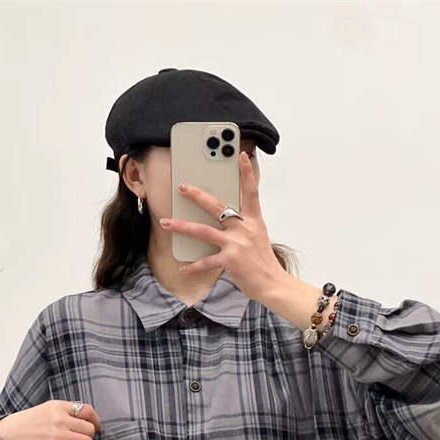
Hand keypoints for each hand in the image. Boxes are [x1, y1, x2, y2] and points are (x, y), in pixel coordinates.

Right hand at [0, 401, 101, 439]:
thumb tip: (88, 421)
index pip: (87, 410)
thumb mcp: (47, 409)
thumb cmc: (28, 423)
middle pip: (90, 429)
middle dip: (89, 436)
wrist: (8, 435)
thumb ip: (65, 411)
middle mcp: (60, 419)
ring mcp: (58, 434)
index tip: (94, 426)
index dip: (94, 420)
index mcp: (58, 406)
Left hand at [159, 150, 285, 303]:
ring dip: (182, 226)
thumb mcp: (257, 238)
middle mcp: (244, 229)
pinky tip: (184, 267)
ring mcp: (236, 244)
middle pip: (217, 207)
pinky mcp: (230, 261)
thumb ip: (242, 226)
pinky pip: (206, 262)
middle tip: (182, 187)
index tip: (241, 155)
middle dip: (197, 195)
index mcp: (254, 221)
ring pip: (203, 231)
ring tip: (166, 223)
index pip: (251, 192)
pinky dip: (194, 266)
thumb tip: (223, 220)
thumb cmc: (263, 262)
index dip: (247, 173)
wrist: (272, 284)